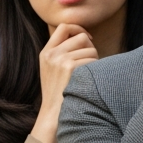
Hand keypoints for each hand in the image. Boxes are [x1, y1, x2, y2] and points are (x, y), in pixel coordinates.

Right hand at [30, 24, 99, 142]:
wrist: (54, 115)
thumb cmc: (60, 95)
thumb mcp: (53, 70)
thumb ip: (62, 53)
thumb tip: (85, 36)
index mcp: (46, 52)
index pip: (63, 27)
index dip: (78, 28)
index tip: (87, 38)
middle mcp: (51, 53)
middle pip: (81, 36)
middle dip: (90, 47)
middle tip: (90, 62)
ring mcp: (60, 59)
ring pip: (90, 49)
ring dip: (95, 60)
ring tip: (88, 76)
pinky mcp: (70, 67)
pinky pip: (93, 60)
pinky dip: (96, 69)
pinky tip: (90, 81)